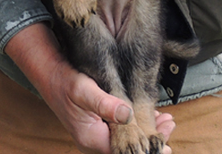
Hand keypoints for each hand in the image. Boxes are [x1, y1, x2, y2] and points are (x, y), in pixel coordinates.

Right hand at [5, 23, 174, 153]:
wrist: (50, 75)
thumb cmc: (65, 81)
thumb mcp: (84, 90)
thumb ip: (105, 103)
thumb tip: (127, 115)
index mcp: (92, 138)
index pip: (125, 152)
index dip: (147, 148)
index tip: (167, 141)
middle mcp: (95, 140)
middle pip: (128, 148)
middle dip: (151, 140)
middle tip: (170, 126)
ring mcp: (96, 133)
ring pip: (126, 139)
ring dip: (146, 131)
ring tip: (166, 121)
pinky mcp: (98, 124)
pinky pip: (121, 130)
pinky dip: (136, 124)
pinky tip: (148, 116)